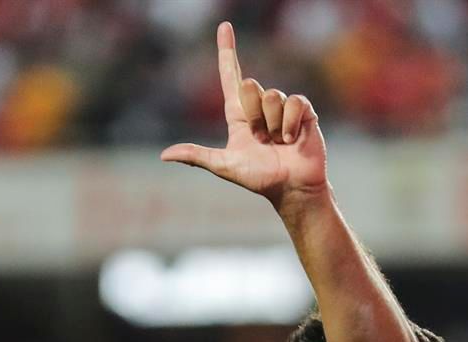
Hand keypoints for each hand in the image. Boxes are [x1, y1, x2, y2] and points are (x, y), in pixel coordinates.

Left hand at [160, 23, 326, 210]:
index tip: (224, 26)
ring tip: (279, 142)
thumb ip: (197, 156)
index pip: (230, 75)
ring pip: (271, 95)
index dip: (227, 50)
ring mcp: (282, 107)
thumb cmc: (260, 179)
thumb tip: (164, 155)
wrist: (292, 189)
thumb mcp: (225, 166)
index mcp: (239, 114)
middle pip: (249, 85)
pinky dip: (289, 124)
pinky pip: (293, 102)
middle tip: (262, 138)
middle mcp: (260, 106)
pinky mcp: (303, 111)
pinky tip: (292, 140)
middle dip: (254, 114)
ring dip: (273, 124)